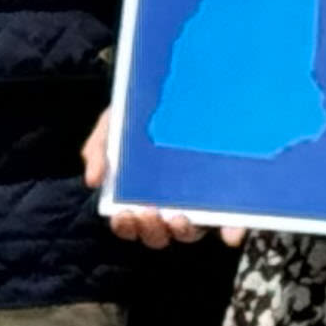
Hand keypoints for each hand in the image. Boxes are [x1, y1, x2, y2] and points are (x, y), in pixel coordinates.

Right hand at [83, 105, 243, 249]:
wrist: (180, 90)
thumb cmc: (141, 115)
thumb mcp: (113, 124)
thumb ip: (99, 147)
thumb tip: (93, 180)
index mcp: (138, 195)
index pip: (130, 223)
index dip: (126, 226)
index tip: (123, 214)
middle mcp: (168, 206)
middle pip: (157, 235)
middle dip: (150, 230)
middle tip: (147, 213)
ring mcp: (198, 205)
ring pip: (188, 234)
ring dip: (181, 231)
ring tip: (177, 217)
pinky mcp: (228, 199)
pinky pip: (231, 222)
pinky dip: (231, 231)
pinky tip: (229, 235)